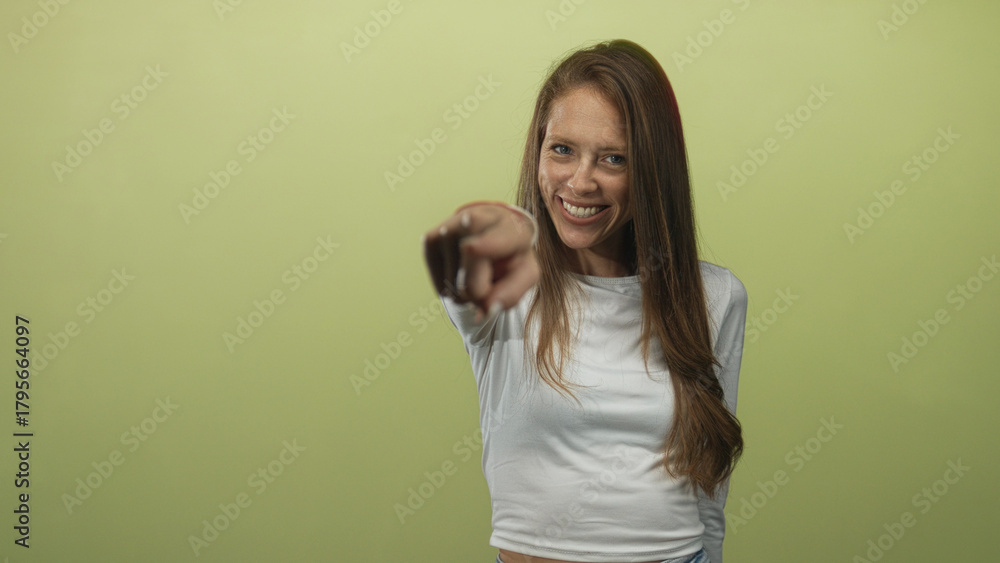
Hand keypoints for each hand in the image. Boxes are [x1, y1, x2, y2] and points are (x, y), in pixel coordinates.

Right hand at [422, 202, 538, 320]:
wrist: (489, 234)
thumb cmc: (510, 257)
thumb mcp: (525, 274)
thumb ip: (512, 293)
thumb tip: (487, 308)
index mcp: (508, 225)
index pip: (492, 237)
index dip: (484, 246)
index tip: (471, 248)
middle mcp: (474, 218)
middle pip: (468, 274)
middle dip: (478, 292)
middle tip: (490, 282)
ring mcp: (448, 228)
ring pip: (452, 285)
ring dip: (465, 292)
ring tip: (475, 271)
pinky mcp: (429, 239)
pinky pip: (440, 286)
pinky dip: (451, 289)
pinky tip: (460, 270)